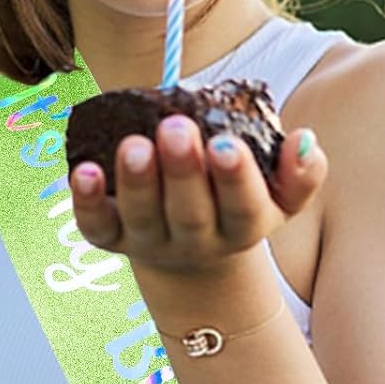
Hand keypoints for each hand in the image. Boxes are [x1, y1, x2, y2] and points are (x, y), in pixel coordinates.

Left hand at [69, 116, 326, 279]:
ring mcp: (151, 241)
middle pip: (189, 213)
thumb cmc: (237, 204)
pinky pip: (96, 226)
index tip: (227, 144)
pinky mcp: (113, 238)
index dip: (235, 178)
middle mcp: (196, 240)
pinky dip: (86, 201)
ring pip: (142, 217)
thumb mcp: (280, 197)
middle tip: (176, 126)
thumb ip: (300, 170)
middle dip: (182, 170)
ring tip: (133, 144)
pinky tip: (81, 171)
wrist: (194, 257)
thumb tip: (302, 138)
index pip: (242, 208)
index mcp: (241, 227)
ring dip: (137, 181)